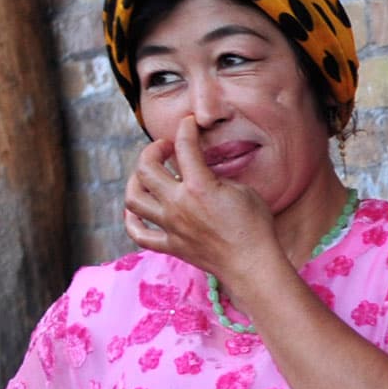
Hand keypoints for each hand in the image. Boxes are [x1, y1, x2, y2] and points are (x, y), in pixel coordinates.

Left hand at [123, 117, 280, 286]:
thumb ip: (218, 179)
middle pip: (146, 169)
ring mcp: (171, 226)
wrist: (252, 264)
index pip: (184, 146)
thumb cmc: (255, 227)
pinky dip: (131, 220)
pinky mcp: (171, 245)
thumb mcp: (243, 191)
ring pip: (134, 198)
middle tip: (164, 148)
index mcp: (199, 186)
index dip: (185, 129)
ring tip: (146, 176)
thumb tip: (204, 174)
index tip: (188, 124)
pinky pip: (139, 233)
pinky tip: (136, 211)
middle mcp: (178, 204)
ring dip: (135, 181)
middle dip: (152, 151)